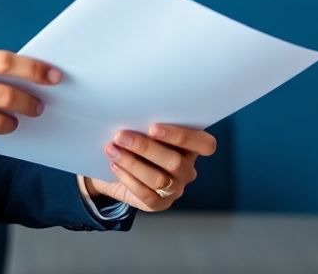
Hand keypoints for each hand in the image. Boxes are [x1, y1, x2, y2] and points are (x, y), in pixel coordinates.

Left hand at [83, 124, 216, 211]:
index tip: (153, 127)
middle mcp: (188, 170)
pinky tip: (114, 165)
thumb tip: (133, 113)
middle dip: (145, 148)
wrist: (116, 170)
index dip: (182, 136)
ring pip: (159, 179)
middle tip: (121, 136)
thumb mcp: (144, 130)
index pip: (205, 144)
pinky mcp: (159, 203)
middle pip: (175, 162)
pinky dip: (128, 179)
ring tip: (112, 150)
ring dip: (132, 163)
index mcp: (192, 148)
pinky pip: (146, 194)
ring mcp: (175, 189)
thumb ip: (147, 124)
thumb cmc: (136, 143)